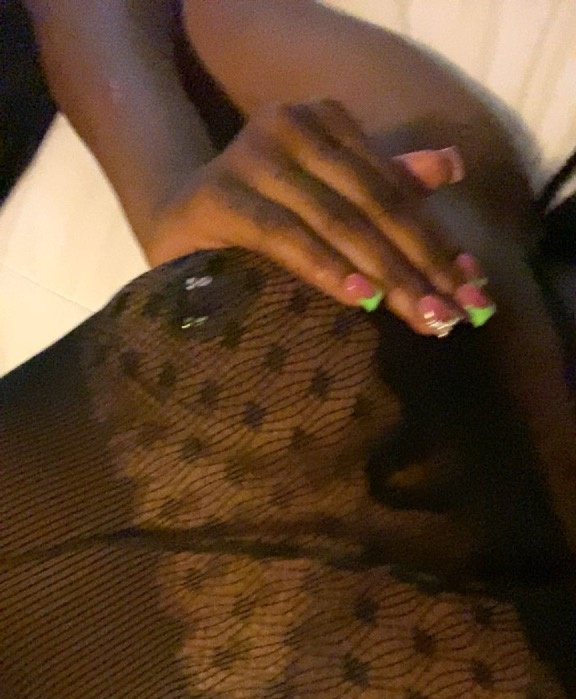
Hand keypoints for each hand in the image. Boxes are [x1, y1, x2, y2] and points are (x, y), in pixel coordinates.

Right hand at [146, 99, 494, 336]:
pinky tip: (360, 298)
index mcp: (326, 121)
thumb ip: (385, 181)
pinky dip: (325, 268)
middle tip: (454, 315)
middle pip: (375, 206)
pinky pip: (284, 236)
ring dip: (385, 274)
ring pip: (337, 222)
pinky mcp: (218, 195)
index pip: (395, 190)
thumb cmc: (259, 214)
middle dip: (420, 266)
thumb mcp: (329, 195)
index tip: (472, 288)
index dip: (437, 241)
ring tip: (420, 315)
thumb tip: (451, 166)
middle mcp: (292, 126)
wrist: (172, 217)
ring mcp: (252, 157)